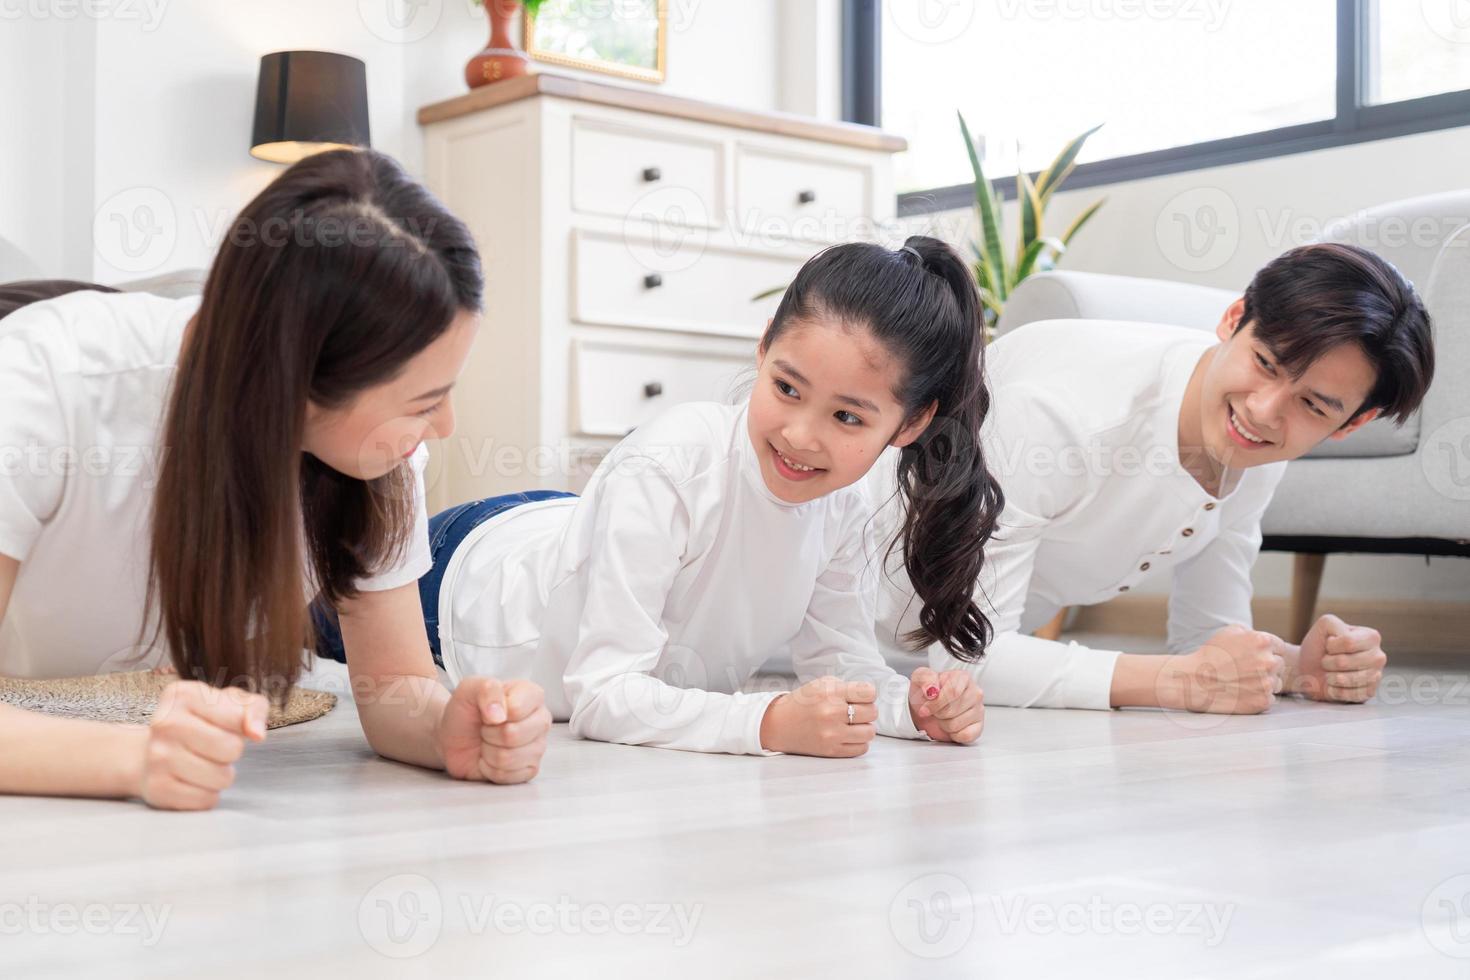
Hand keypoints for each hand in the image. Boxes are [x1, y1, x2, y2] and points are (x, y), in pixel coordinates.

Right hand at [138, 680, 267, 810]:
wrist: (150, 753)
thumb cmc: (201, 724)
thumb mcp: (230, 703)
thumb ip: (253, 709)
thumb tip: (257, 733)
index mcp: (183, 694)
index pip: (238, 718)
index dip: (240, 726)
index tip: (223, 724)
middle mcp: (164, 723)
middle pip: (231, 749)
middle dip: (231, 752)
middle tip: (213, 748)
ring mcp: (156, 757)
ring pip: (222, 778)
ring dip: (221, 775)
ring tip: (201, 763)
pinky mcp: (156, 788)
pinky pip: (206, 800)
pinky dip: (207, 794)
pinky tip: (190, 781)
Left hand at [437, 677, 551, 783]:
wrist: (454, 737)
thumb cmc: (466, 711)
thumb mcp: (469, 688)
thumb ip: (487, 690)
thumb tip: (499, 714)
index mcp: (532, 695)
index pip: (516, 709)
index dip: (493, 713)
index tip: (487, 711)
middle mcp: (541, 720)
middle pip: (513, 735)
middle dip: (489, 734)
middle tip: (485, 728)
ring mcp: (538, 746)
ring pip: (508, 758)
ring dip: (488, 752)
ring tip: (488, 742)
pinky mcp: (530, 769)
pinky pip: (507, 776)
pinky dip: (490, 769)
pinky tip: (490, 757)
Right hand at [759, 676, 876, 756]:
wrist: (778, 724)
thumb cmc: (803, 703)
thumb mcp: (821, 685)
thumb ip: (847, 687)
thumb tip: (871, 696)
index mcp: (830, 692)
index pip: (869, 693)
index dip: (868, 694)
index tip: (861, 697)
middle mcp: (832, 712)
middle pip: (872, 712)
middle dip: (867, 710)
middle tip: (856, 711)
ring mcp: (832, 734)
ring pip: (870, 732)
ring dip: (865, 727)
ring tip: (854, 725)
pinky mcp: (831, 751)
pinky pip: (862, 748)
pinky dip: (859, 742)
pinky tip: (848, 736)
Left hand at [908, 667, 983, 743]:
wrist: (927, 708)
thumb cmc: (926, 693)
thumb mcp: (920, 678)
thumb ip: (925, 678)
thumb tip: (931, 689)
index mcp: (962, 677)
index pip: (953, 692)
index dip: (936, 703)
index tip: (925, 708)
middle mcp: (975, 692)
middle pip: (952, 710)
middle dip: (938, 713)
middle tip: (936, 710)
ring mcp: (979, 710)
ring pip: (956, 724)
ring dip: (943, 724)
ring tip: (943, 716)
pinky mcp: (978, 727)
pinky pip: (965, 736)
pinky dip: (953, 734)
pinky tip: (951, 726)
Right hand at [1164, 625, 1283, 714]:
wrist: (1193, 681)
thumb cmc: (1209, 655)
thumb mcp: (1228, 632)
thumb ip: (1250, 633)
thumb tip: (1262, 638)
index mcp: (1263, 641)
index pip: (1280, 647)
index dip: (1267, 652)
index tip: (1253, 657)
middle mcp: (1268, 661)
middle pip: (1280, 665)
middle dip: (1266, 667)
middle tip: (1246, 670)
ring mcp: (1267, 683)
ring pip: (1276, 682)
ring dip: (1264, 683)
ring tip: (1243, 682)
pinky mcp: (1263, 701)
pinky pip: (1269, 698)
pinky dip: (1259, 697)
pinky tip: (1242, 692)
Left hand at [1292, 614, 1385, 702]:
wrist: (1309, 668)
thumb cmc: (1318, 646)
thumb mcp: (1324, 626)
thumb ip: (1333, 623)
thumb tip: (1345, 637)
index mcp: (1371, 637)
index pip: (1348, 642)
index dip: (1330, 646)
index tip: (1328, 645)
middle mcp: (1378, 657)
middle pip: (1343, 662)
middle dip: (1327, 662)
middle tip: (1327, 661)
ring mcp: (1375, 676)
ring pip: (1346, 680)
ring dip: (1330, 677)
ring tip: (1330, 672)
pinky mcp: (1369, 693)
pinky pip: (1348, 695)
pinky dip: (1334, 690)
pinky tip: (1335, 685)